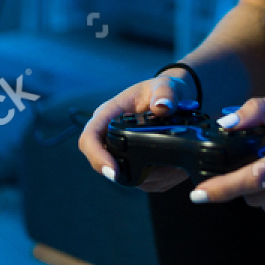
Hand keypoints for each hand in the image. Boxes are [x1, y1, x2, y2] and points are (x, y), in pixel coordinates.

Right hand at [78, 72, 194, 191]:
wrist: (172, 98)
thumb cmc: (161, 89)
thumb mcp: (165, 85)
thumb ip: (165, 93)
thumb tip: (162, 107)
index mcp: (108, 114)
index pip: (90, 138)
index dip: (97, 156)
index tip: (113, 171)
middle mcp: (109, 134)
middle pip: (104, 162)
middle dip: (130, 173)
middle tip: (160, 171)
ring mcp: (120, 150)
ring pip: (125, 176)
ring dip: (149, 177)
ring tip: (174, 167)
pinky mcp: (133, 163)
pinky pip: (141, 180)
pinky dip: (160, 179)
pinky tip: (174, 169)